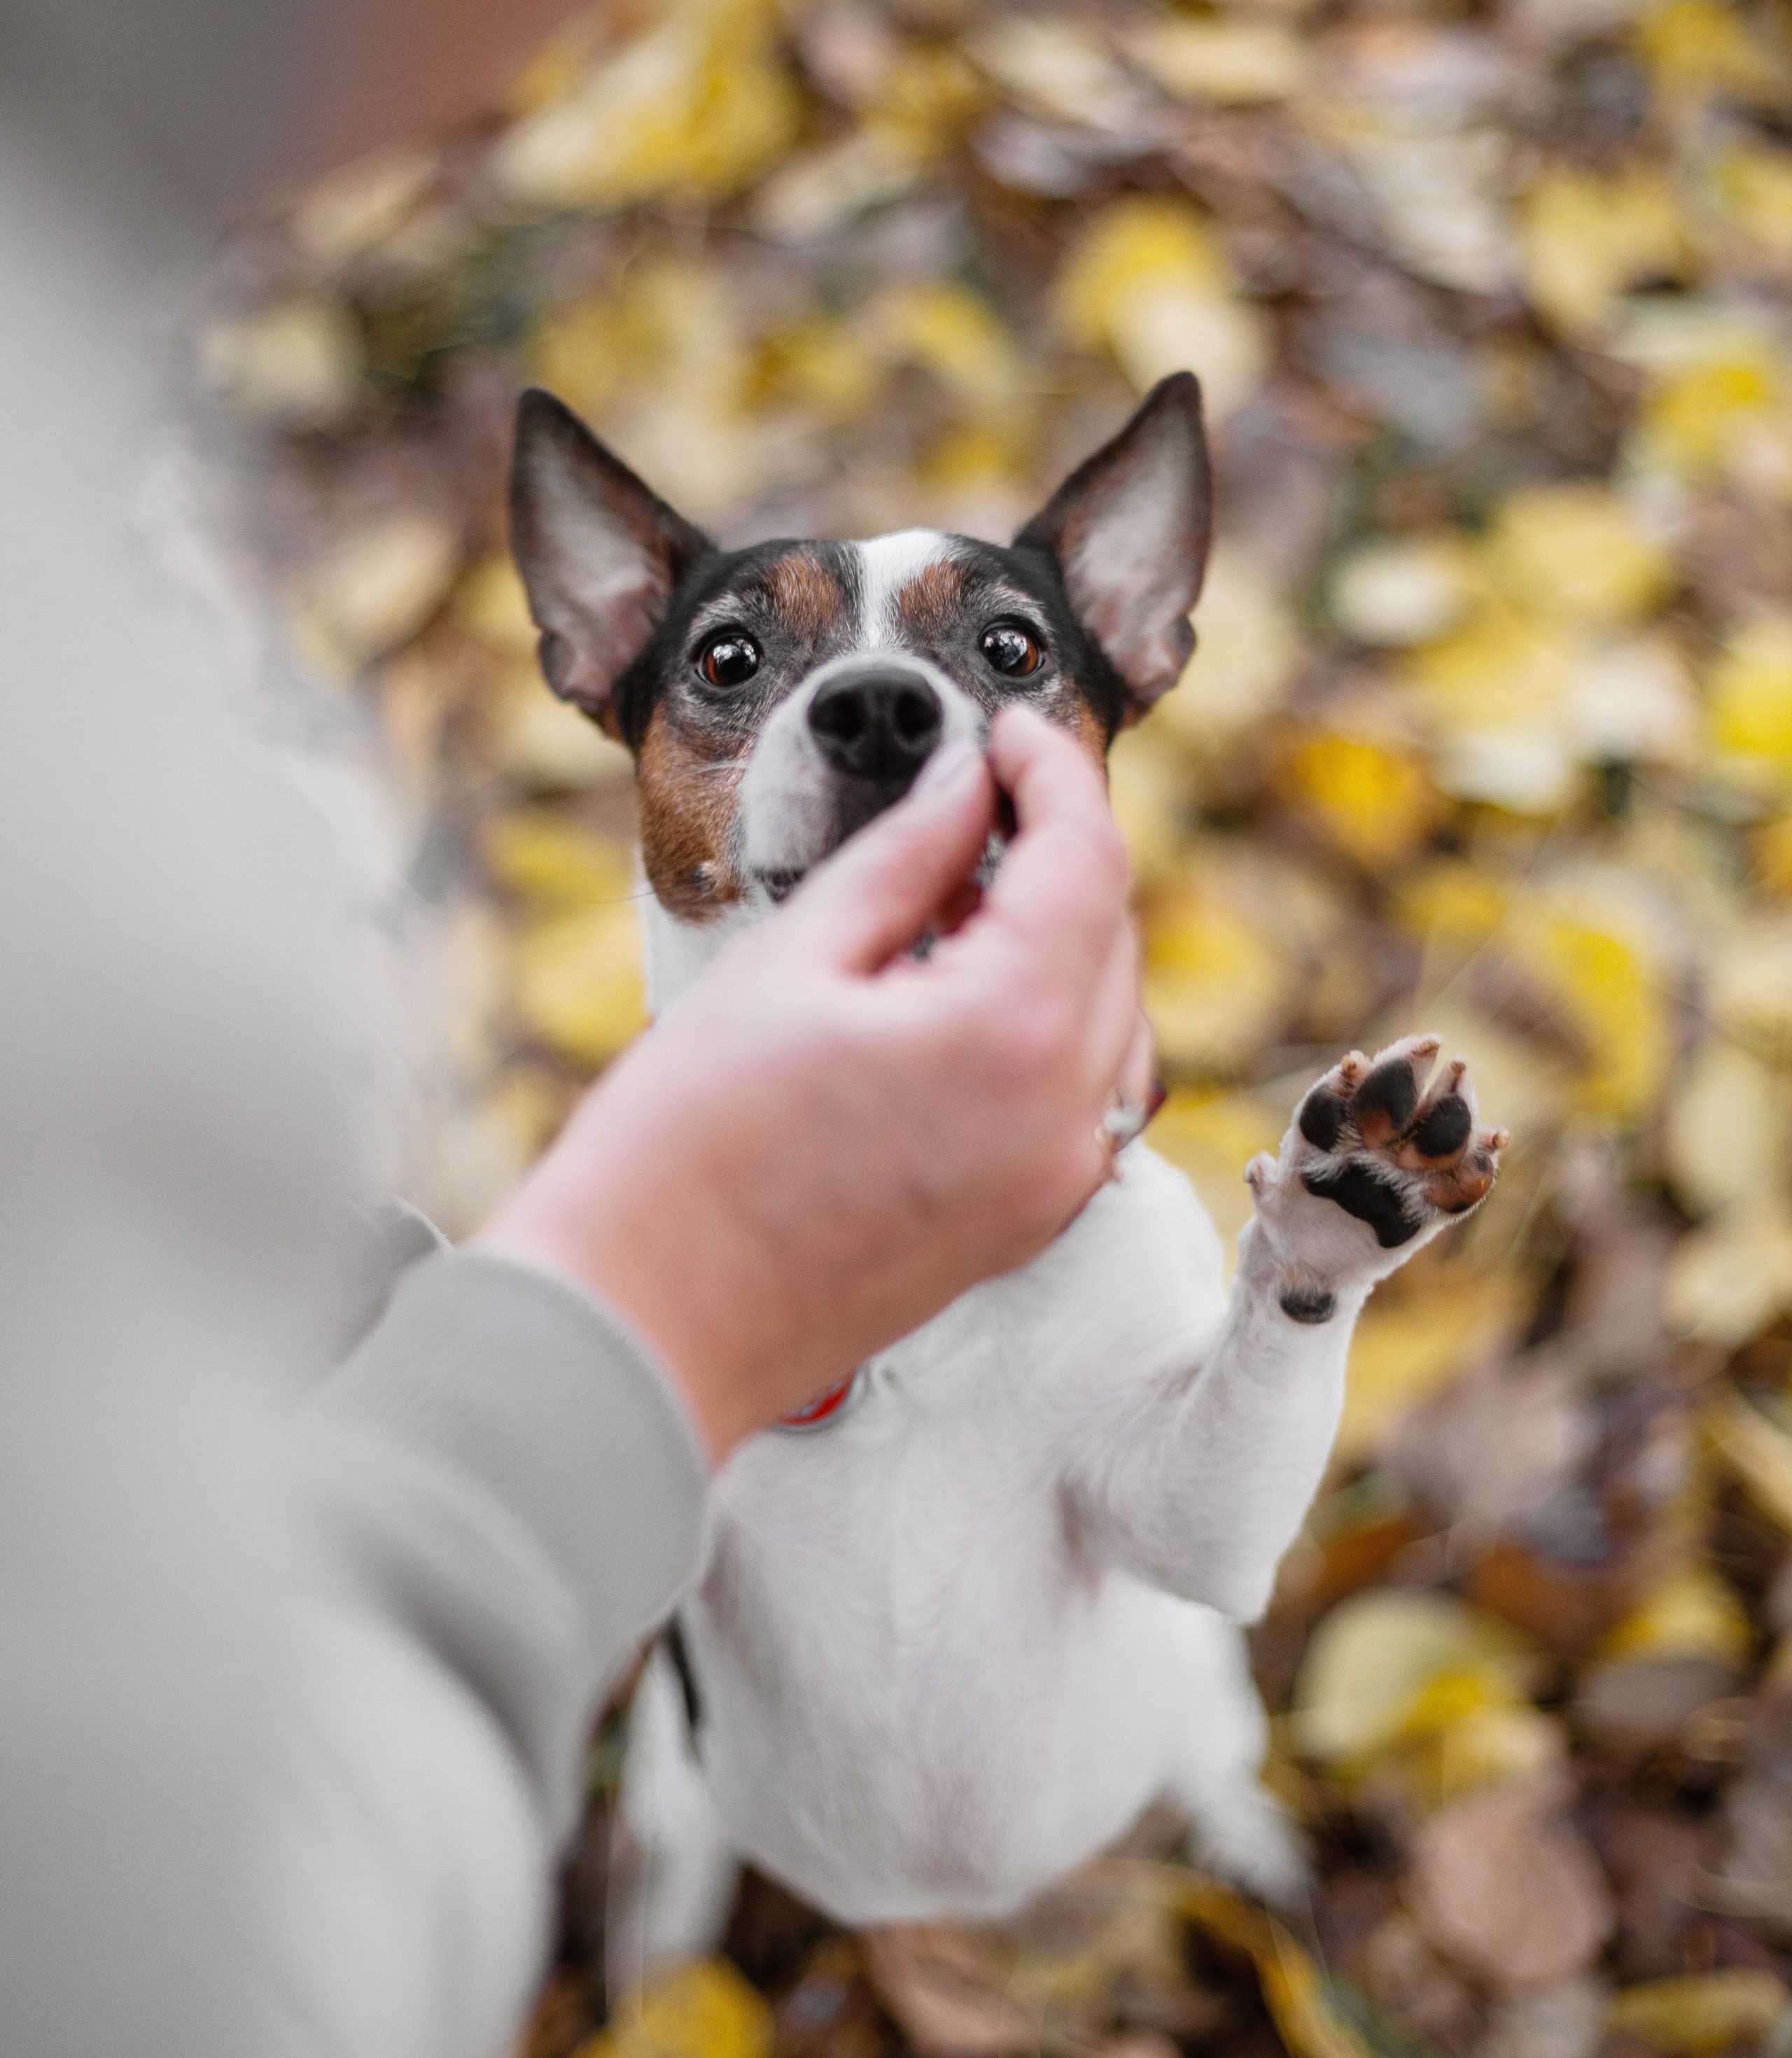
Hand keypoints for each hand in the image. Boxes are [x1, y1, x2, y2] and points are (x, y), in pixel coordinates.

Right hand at [476, 709, 1141, 1460]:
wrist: (642, 1324)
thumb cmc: (682, 1152)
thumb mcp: (790, 964)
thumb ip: (904, 859)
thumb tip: (964, 783)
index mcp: (1011, 1035)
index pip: (1085, 858)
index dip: (1052, 771)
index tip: (1004, 733)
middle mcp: (1064, 1118)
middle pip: (1112, 934)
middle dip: (1057, 849)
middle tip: (973, 795)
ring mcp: (1054, 1184)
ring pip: (1114, 1015)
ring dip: (1061, 938)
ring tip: (958, 893)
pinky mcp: (1026, 1225)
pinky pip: (1086, 1095)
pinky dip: (1051, 1024)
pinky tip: (961, 992)